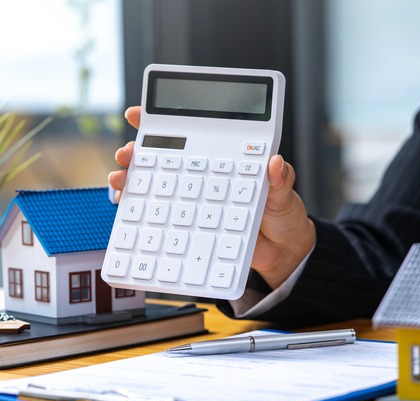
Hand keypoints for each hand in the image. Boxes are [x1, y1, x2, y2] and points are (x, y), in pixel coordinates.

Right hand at [108, 107, 315, 288]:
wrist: (284, 253)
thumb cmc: (283, 216)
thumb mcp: (284, 193)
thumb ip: (280, 178)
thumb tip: (275, 163)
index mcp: (224, 160)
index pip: (191, 134)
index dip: (162, 121)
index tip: (138, 114)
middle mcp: (204, 178)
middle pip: (162, 159)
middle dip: (135, 151)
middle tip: (126, 153)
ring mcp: (195, 203)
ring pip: (155, 187)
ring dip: (132, 181)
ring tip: (121, 180)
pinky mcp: (192, 227)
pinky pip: (162, 218)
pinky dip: (142, 214)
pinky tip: (129, 210)